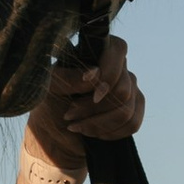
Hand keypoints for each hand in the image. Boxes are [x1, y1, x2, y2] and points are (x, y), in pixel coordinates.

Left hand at [27, 37, 144, 167]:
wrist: (55, 134)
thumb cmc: (50, 104)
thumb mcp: (50, 88)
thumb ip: (68, 77)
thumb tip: (94, 72)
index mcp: (97, 53)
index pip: (118, 49)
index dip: (109, 74)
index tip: (93, 95)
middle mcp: (118, 67)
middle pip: (122, 89)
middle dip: (94, 109)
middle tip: (70, 115)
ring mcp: (129, 88)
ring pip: (126, 110)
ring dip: (99, 124)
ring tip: (78, 126)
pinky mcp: (134, 110)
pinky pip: (133, 123)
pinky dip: (110, 133)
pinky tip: (94, 133)